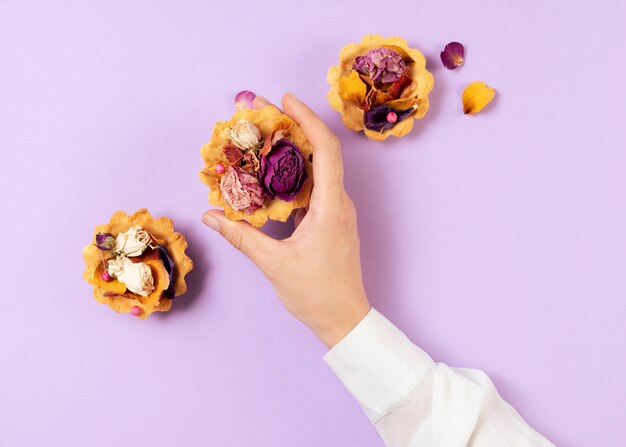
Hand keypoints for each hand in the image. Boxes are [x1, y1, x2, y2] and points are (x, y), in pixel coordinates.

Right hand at [201, 93, 370, 347]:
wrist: (344, 318)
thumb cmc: (316, 294)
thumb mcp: (274, 264)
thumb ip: (241, 237)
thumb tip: (210, 217)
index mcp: (332, 208)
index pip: (325, 150)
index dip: (307, 120)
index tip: (284, 100)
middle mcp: (340, 203)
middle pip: (320, 153)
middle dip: (294, 127)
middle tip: (264, 111)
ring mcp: (338, 211)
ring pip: (317, 169)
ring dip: (293, 150)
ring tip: (263, 136)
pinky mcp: (332, 220)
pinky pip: (314, 187)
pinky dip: (293, 174)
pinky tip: (270, 173)